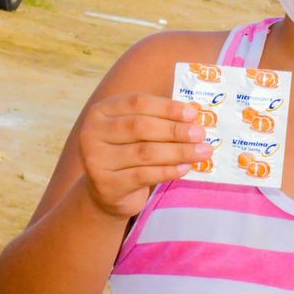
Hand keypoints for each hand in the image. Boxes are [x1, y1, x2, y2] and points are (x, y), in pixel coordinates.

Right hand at [78, 94, 210, 217]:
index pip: (138, 103)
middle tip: (200, 134)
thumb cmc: (128, 151)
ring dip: (178, 151)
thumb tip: (193, 115)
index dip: (167, 107)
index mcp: (101, 111)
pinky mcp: (106, 185)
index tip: (193, 114)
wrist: (106, 191)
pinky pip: (143, 175)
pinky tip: (185, 168)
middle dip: (175, 130)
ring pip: (145, 152)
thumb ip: (159, 119)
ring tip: (202, 152)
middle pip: (140, 127)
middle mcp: (92, 133)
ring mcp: (96, 160)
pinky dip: (168, 171)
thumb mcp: (136, 131)